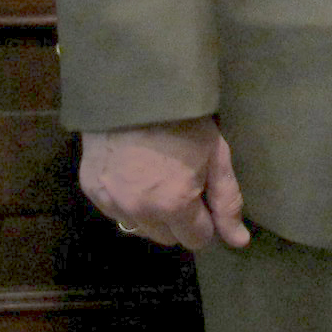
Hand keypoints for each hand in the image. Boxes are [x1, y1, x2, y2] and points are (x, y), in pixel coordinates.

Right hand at [79, 117, 250, 250]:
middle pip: (168, 237)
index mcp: (173, 205)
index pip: (197, 239)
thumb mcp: (215, 155)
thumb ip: (227, 201)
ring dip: (152, 213)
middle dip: (180, 219)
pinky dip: (127, 200)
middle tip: (182, 182)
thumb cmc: (183, 120)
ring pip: (140, 228)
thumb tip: (239, 242)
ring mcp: (111, 203)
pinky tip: (133, 172)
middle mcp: (139, 212)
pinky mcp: (91, 190)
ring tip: (156, 176)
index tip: (204, 195)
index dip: (205, 219)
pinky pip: (116, 211)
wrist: (132, 89)